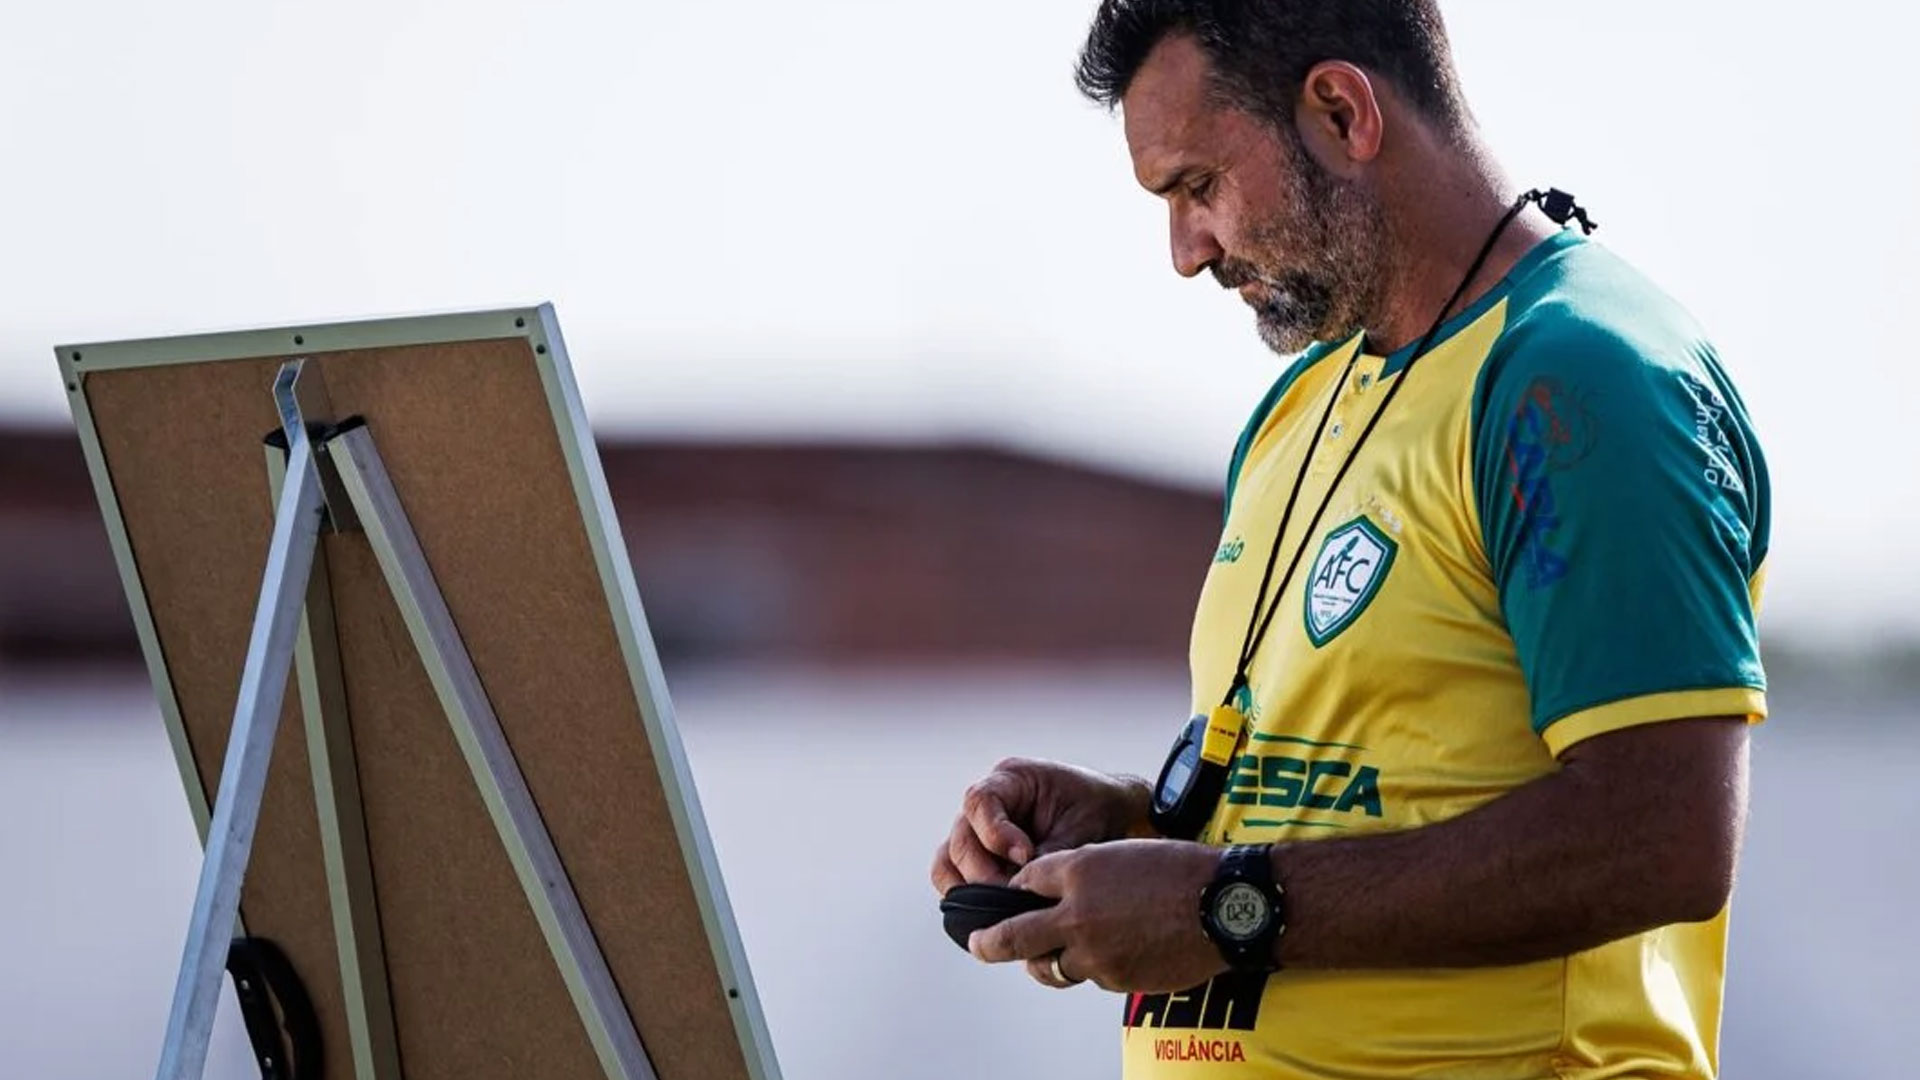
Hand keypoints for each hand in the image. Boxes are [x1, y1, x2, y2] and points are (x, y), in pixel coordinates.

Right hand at [932, 759, 1149, 891]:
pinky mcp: (980, 857)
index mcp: (1011, 779)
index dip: (994, 833)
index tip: (1024, 856)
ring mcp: (977, 831)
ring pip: (948, 861)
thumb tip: (1021, 889)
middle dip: (983, 872)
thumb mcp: (1081, 828)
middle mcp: (987, 803)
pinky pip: (954, 877)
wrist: (1110, 815)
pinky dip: (966, 898)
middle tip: (1012, 894)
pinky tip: (992, 915)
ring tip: (999, 910)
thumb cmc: (1096, 810)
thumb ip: (1050, 854)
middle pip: (961, 838)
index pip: (980, 801)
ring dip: (967, 889)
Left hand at [968, 839, 1229, 992]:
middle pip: (1013, 937)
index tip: (1011, 894)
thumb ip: (1079, 871)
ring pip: (1052, 965)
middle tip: (976, 944)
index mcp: (1078, 873)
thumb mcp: (1121, 851)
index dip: (1017, 888)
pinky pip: (1090, 975)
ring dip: (1045, 960)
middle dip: (988, 943)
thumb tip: (1048, 891)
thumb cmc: (1179, 870)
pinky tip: (1115, 948)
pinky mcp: (1116, 979)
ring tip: (1042, 955)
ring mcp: (1096, 954)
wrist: (1225, 906)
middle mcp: (1078, 915)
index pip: (1026, 882)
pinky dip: (1092, 965)